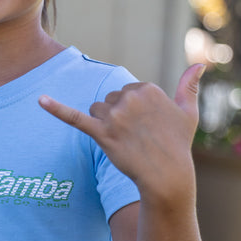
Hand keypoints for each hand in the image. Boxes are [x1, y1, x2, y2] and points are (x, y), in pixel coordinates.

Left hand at [38, 64, 203, 200]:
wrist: (167, 176)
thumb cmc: (178, 145)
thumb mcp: (188, 112)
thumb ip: (190, 86)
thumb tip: (200, 64)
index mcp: (147, 88)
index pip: (126, 92)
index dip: (133, 112)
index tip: (146, 127)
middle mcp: (130, 97)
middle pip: (109, 100)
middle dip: (117, 117)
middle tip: (136, 137)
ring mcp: (115, 116)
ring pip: (96, 110)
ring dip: (104, 125)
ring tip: (123, 142)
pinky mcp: (101, 134)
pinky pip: (75, 118)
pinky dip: (56, 109)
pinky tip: (40, 100)